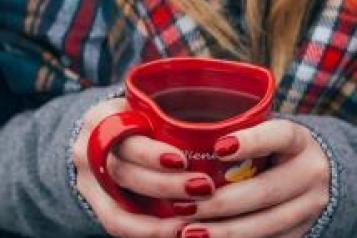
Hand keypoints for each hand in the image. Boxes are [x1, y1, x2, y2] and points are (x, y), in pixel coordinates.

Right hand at [73, 98, 214, 237]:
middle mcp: (88, 151)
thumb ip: (166, 116)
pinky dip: (148, 231)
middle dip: (166, 185)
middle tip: (204, 188)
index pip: (123, 137)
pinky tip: (176, 231)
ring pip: (120, 208)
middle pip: (124, 173)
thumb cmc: (135, 119)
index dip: (151, 155)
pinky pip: (118, 225)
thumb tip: (216, 132)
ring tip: (194, 219)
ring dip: (159, 220)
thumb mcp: (144, 107)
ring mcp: (89, 182)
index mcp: (102, 119)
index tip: (184, 161)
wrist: (104, 135)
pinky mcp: (96, 204)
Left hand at [177, 120, 329, 237]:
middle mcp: (310, 172)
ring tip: (189, 232)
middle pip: (265, 191)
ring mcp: (310, 206)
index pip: (279, 136)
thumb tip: (187, 147)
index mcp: (298, 141)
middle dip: (221, 203)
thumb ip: (236, 136)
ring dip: (225, 231)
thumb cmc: (271, 150)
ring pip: (266, 223)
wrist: (310, 173)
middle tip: (184, 206)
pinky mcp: (302, 230)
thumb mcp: (263, 133)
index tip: (217, 148)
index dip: (251, 142)